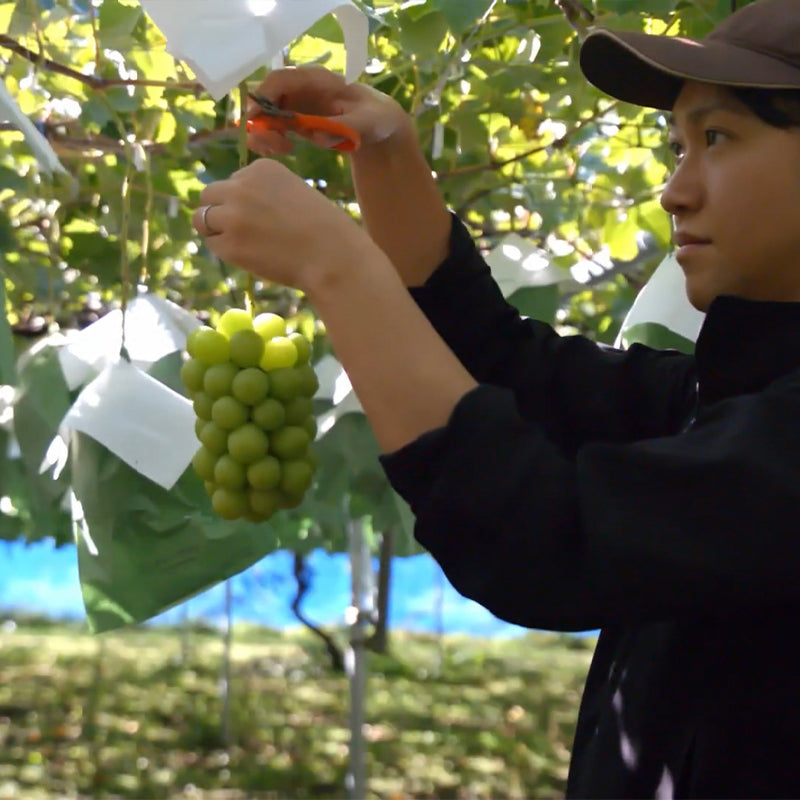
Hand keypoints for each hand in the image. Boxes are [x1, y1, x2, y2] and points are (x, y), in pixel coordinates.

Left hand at [191, 159, 378, 293]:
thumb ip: (263, 193)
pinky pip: (213, 245)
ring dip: (217, 231)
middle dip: (220, 212)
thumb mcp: (294, 193)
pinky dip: (227, 252)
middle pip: (209, 195)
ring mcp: (232, 216)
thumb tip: (229, 207)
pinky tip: (251, 257)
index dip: (244, 201)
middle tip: (243, 232)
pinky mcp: (229, 245)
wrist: (333, 257)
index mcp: (260, 169)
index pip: (234, 181)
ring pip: (202, 218)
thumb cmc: (324, 229)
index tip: (266, 217)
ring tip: (244, 244)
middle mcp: (241, 187)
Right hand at [246, 66, 411, 154]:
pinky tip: (282, 151)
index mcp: (315, 79)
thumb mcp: (366, 123)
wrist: (379, 125)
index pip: (279, 79)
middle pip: (264, 98)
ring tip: (284, 150)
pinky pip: (271, 128)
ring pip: (263, 115)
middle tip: (279, 146)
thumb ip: (344, 127)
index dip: (264, 96)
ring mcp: (294, 104)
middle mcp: (299, 88)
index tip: (258, 120)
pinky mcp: (294, 121)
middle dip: (262, 122)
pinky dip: (269, 140)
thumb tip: (317, 135)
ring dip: (264, 134)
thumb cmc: (375, 117)